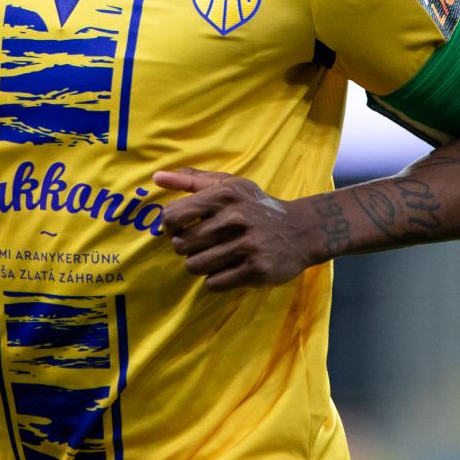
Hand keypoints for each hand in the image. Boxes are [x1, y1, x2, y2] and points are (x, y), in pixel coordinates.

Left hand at [155, 168, 318, 290]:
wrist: (302, 230)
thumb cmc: (257, 206)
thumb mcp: (229, 185)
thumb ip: (192, 180)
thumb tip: (156, 177)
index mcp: (224, 195)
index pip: (173, 216)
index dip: (171, 226)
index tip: (182, 228)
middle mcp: (235, 218)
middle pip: (182, 245)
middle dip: (188, 248)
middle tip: (204, 244)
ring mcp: (247, 245)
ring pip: (195, 266)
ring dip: (201, 265)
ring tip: (216, 257)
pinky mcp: (256, 270)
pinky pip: (214, 283)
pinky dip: (216, 280)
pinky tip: (230, 268)